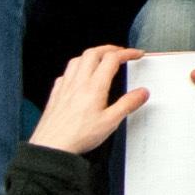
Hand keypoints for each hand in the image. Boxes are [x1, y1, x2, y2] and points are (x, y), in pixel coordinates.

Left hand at [29, 42, 145, 153]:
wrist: (52, 146)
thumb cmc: (78, 136)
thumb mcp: (110, 122)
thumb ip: (127, 105)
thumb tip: (142, 93)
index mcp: (94, 86)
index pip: (112, 59)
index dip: (126, 53)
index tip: (136, 54)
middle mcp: (78, 82)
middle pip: (93, 53)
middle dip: (109, 49)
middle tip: (120, 52)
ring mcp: (65, 86)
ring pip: (77, 59)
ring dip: (92, 54)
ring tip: (100, 59)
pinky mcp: (56, 93)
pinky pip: (66, 72)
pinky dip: (76, 68)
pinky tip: (78, 76)